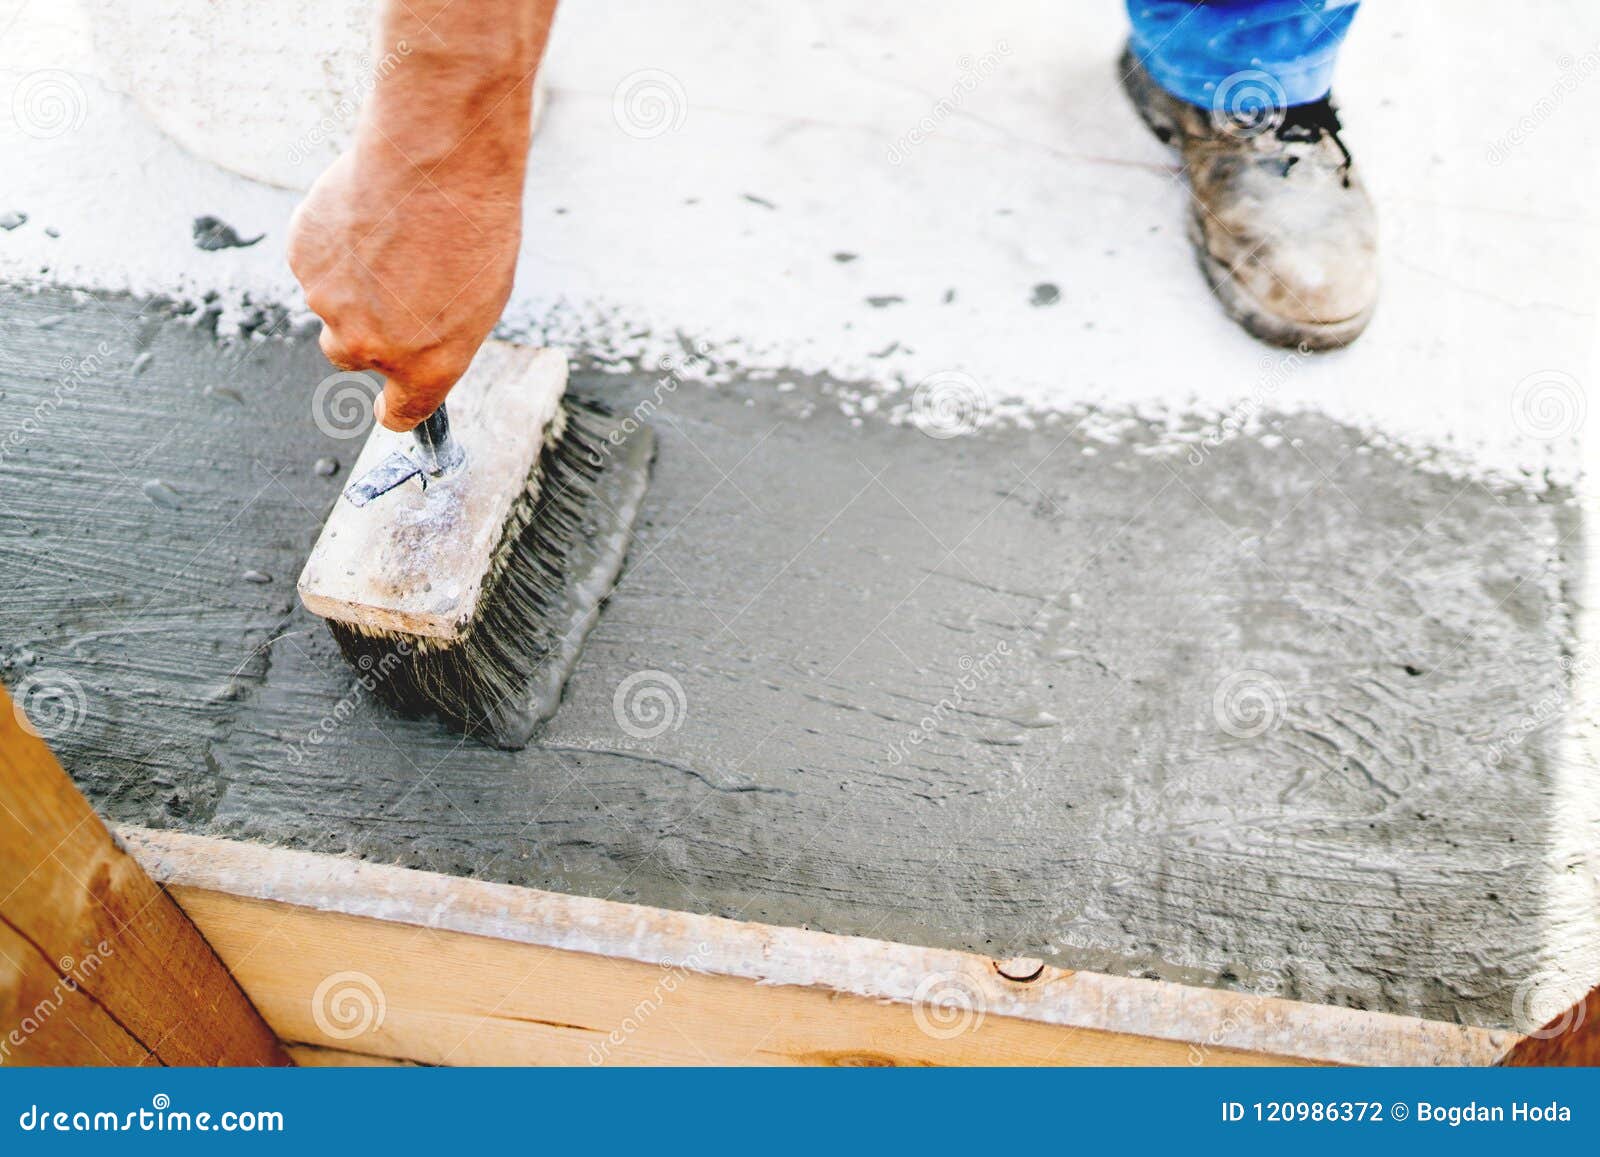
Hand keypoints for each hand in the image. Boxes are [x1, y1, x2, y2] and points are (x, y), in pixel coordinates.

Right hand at [286, 0, 550, 430]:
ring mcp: (328, 303)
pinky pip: (314, 260)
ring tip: (389, 232)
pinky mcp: (302, 258)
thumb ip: (438, 332)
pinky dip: (332, 242)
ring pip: (329, 302)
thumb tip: (416, 339)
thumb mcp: (481, 298)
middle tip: (390, 286)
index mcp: (424, 368)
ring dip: (350, 278)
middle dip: (363, 329)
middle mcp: (369, 348)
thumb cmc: (475, 228)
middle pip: (348, 355)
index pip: (400, 415)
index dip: (394, 409)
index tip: (389, 405)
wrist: (438, 164)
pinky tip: (364, 212)